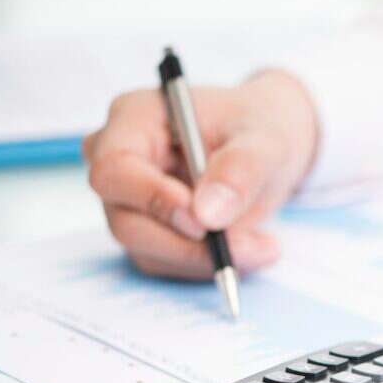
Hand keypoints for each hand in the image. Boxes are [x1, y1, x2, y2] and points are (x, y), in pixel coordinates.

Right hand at [84, 69, 317, 277]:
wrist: (268, 151)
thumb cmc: (260, 128)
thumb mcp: (265, 140)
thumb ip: (239, 169)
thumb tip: (207, 214)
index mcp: (134, 119)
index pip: (115, 169)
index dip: (154, 200)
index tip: (203, 222)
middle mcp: (121, 162)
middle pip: (125, 221)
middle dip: (188, 244)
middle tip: (248, 247)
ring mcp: (130, 203)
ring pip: (149, 252)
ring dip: (208, 259)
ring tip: (265, 245)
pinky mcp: (148, 233)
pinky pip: (169, 264)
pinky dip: (210, 264)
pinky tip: (250, 247)